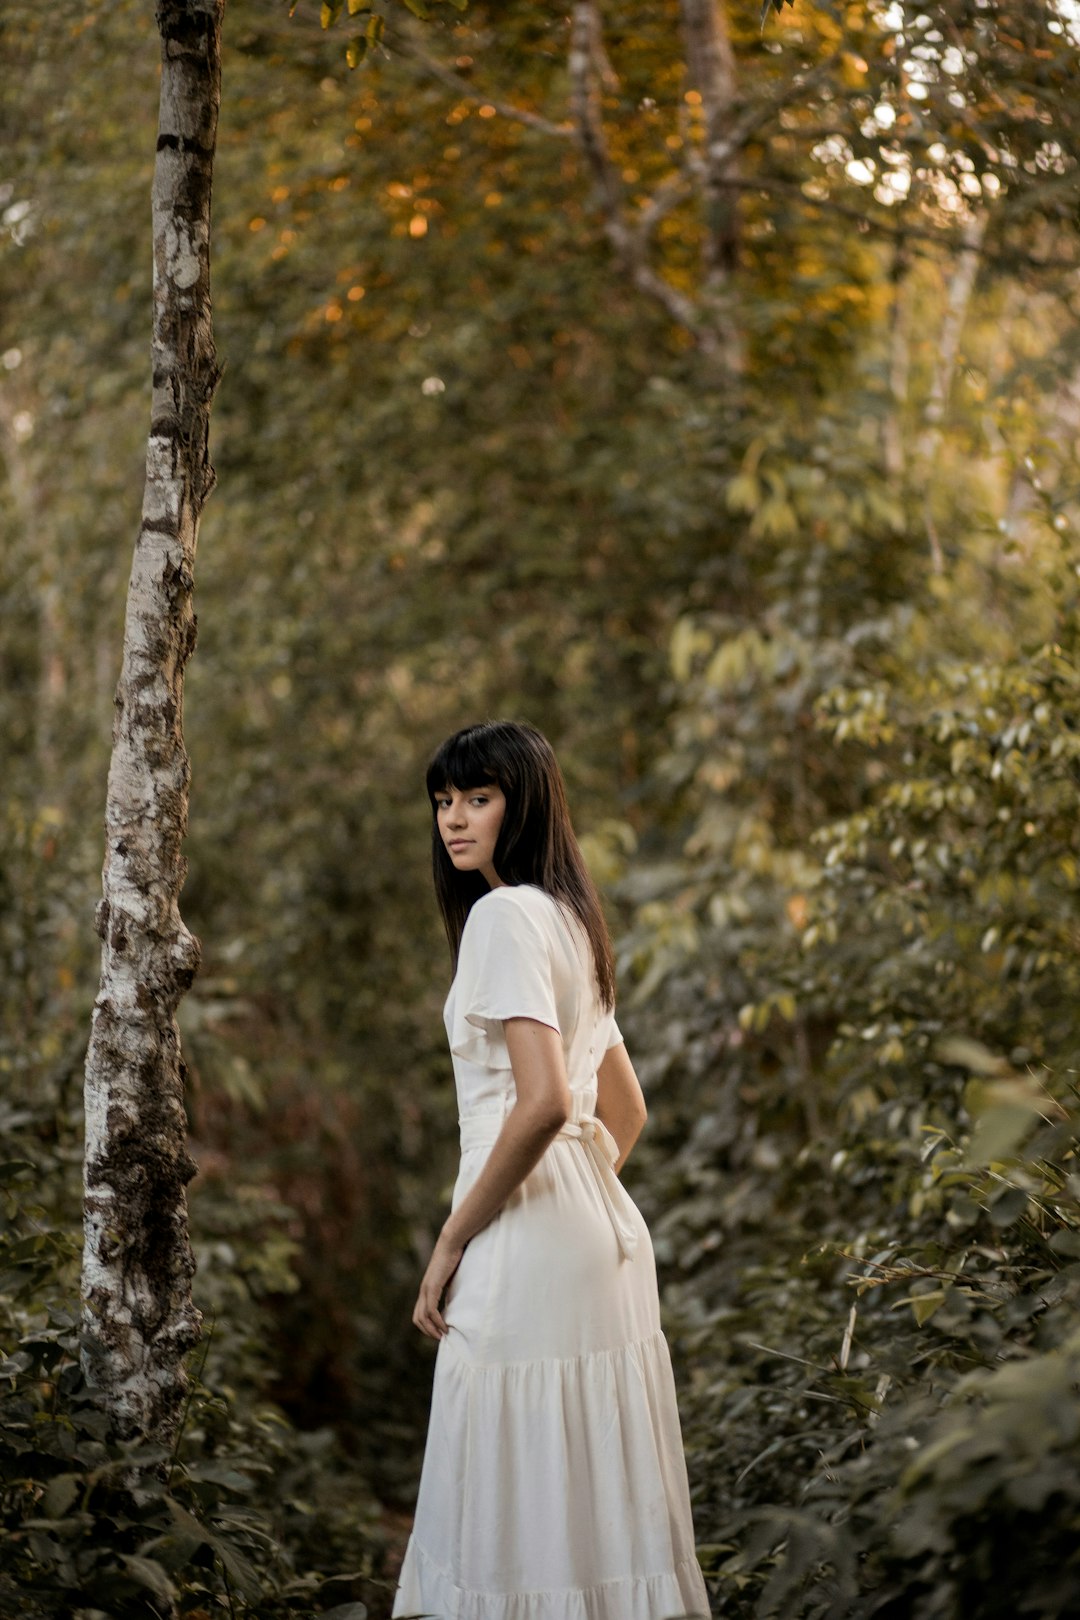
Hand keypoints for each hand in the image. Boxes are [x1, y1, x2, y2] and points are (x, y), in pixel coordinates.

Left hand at [412, 1225, 464, 1340]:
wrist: (452, 1242)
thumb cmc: (455, 1256)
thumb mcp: (452, 1277)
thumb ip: (449, 1287)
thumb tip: (455, 1298)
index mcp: (427, 1288)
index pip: (419, 1313)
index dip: (427, 1326)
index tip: (440, 1331)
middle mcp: (423, 1290)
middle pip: (417, 1318)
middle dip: (427, 1331)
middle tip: (440, 1338)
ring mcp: (426, 1289)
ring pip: (422, 1317)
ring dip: (432, 1330)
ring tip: (443, 1335)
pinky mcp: (432, 1287)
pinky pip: (431, 1310)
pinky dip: (437, 1321)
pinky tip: (445, 1327)